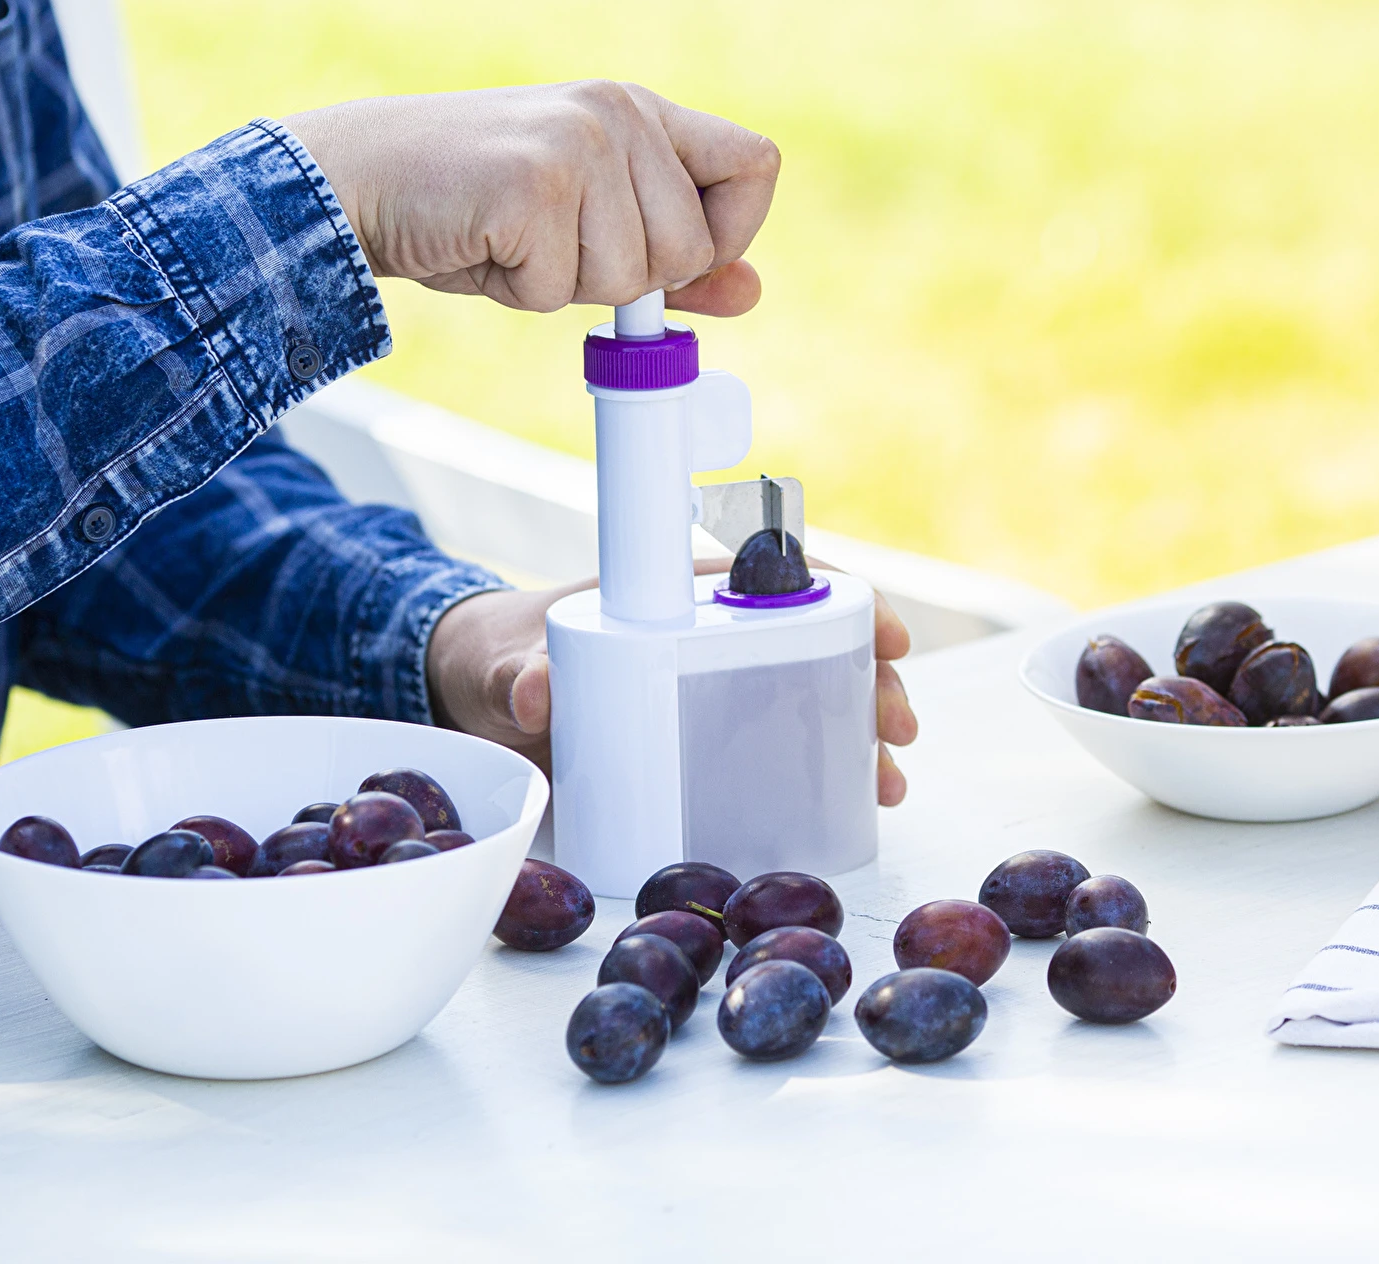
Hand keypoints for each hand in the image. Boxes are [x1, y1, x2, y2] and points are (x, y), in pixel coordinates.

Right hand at [282, 81, 778, 315]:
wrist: (361, 181)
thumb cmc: (475, 208)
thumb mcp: (587, 229)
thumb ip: (671, 257)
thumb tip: (753, 290)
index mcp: (640, 111)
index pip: (757, 165)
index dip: (732, 231)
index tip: (675, 260)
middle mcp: (619, 113)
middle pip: (691, 248)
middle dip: (626, 279)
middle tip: (554, 243)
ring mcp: (579, 142)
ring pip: (631, 278)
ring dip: (566, 285)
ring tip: (514, 238)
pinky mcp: (535, 184)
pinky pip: (560, 288)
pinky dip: (519, 291)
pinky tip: (484, 244)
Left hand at [427, 569, 919, 804]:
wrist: (483, 701)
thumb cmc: (503, 656)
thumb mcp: (508, 663)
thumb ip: (518, 675)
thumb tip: (536, 691)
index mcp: (683, 593)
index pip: (783, 573)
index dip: (845, 594)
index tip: (886, 632)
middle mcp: (713, 633)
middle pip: (818, 639)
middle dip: (873, 677)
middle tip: (896, 725)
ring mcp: (716, 688)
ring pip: (813, 695)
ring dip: (861, 731)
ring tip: (888, 781)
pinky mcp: (706, 740)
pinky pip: (782, 744)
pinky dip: (827, 770)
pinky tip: (857, 804)